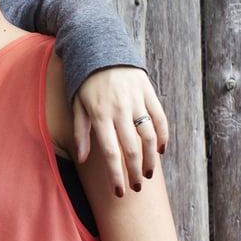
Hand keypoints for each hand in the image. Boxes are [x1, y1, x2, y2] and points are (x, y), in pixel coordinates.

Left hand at [72, 66, 167, 196]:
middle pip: (131, 148)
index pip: (110, 152)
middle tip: (136, 188)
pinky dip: (163, 135)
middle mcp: (119, 109)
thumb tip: (83, 159)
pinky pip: (160, 118)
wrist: (100, 48)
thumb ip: (80, 133)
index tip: (118, 192)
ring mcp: (136, 100)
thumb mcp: (77, 106)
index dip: (115, 175)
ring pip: (149, 136)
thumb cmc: (84, 82)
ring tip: (148, 173)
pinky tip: (161, 150)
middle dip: (134, 172)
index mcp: (99, 115)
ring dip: (151, 158)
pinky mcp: (148, 92)